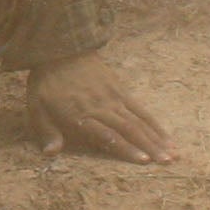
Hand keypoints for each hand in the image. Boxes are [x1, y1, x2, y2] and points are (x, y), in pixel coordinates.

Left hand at [29, 51, 171, 164]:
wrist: (61, 47)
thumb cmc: (47, 81)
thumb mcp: (36, 106)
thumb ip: (46, 131)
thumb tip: (50, 153)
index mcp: (80, 114)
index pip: (106, 135)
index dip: (125, 148)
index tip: (143, 161)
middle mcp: (100, 107)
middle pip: (129, 129)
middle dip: (149, 147)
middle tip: (167, 162)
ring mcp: (113, 98)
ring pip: (138, 121)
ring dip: (156, 138)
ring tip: (173, 153)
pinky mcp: (121, 90)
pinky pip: (140, 109)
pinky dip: (154, 123)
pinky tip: (165, 136)